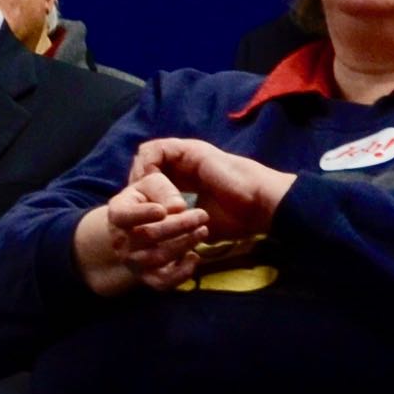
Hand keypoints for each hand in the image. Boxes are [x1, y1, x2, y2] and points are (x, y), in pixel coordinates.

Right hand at [75, 164, 208, 293]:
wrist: (135, 229)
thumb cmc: (146, 200)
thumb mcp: (151, 185)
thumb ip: (163, 190)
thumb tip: (178, 207)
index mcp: (117, 214)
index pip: (125, 216)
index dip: (143, 214)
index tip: (162, 210)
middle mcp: (121, 242)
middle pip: (149, 236)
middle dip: (179, 225)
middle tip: (202, 216)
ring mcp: (133, 261)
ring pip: (158, 258)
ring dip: (184, 244)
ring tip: (203, 231)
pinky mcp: (147, 277)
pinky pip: (162, 283)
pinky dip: (181, 274)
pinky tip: (194, 257)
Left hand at [129, 135, 294, 245]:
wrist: (259, 204)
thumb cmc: (238, 218)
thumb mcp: (202, 226)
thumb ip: (185, 226)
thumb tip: (170, 243)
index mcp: (190, 179)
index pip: (155, 181)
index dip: (143, 196)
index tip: (139, 216)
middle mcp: (186, 164)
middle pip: (147, 165)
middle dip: (136, 185)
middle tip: (134, 206)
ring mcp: (187, 154)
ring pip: (147, 156)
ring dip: (140, 176)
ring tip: (141, 198)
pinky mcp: (189, 149)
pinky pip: (154, 151)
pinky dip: (147, 168)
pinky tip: (151, 187)